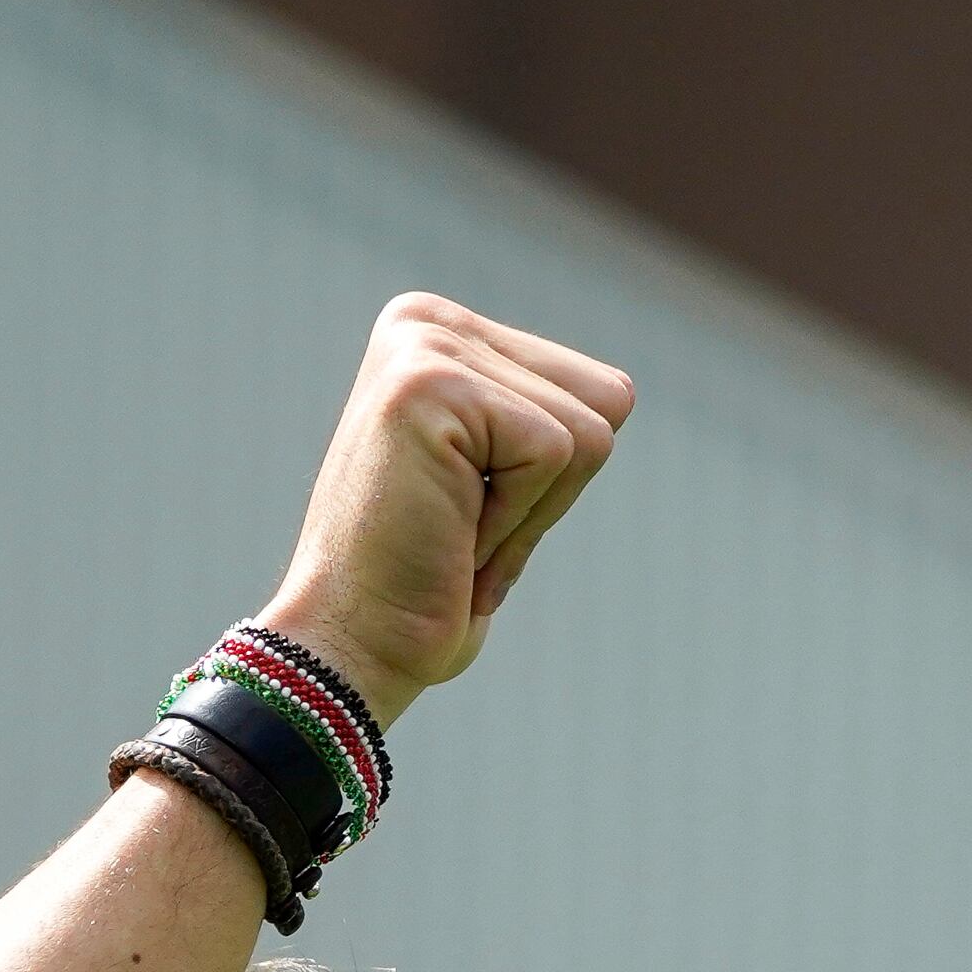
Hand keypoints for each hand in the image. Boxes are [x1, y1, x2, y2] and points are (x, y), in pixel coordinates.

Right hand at [258, 294, 633, 727]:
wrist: (351, 647)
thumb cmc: (425, 589)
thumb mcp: (494, 480)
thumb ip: (537, 419)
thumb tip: (619, 391)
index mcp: (444, 336)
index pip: (599, 391)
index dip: (558, 483)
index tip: (477, 515)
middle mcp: (428, 324)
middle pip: (605, 400)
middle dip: (553, 492)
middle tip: (465, 530)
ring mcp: (425, 346)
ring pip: (588, 432)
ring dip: (531, 513)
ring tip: (453, 533)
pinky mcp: (431, 383)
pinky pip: (553, 452)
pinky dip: (515, 520)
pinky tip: (448, 535)